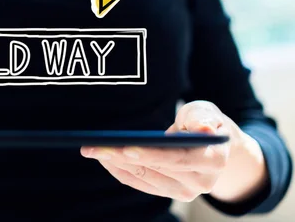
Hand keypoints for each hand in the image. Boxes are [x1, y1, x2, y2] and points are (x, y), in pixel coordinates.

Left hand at [81, 101, 261, 202]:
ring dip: (115, 164)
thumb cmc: (204, 121)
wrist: (213, 145)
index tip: (125, 147)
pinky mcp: (170, 193)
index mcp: (213, 160)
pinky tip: (104, 158)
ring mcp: (185, 191)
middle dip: (121, 156)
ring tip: (92, 150)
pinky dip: (120, 171)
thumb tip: (203, 128)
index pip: (178, 159)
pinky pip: (140, 183)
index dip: (152, 155)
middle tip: (94, 146)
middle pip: (155, 169)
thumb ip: (203, 117)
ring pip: (143, 178)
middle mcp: (201, 182)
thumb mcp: (207, 112)